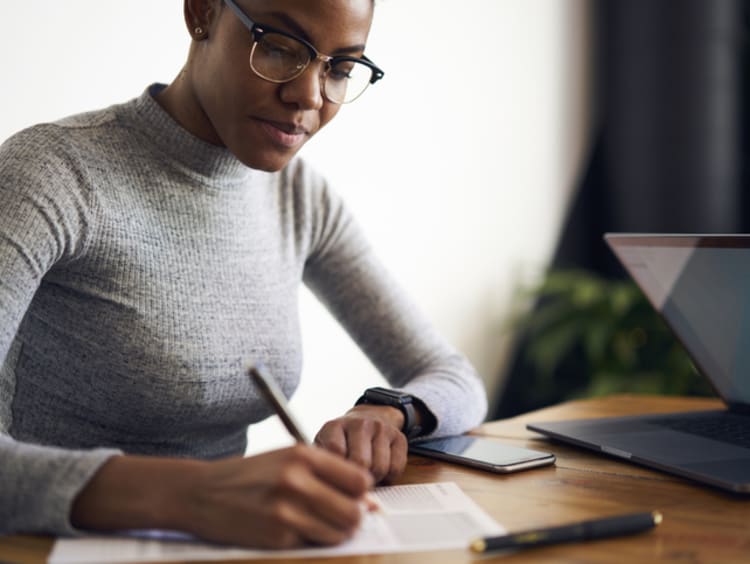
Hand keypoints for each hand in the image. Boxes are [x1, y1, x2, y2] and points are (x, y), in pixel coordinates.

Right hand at [71, 445, 372, 548]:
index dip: (361, 493)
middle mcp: (297, 480)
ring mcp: (286, 511)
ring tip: (314, 523)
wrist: (201, 492)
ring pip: (338, 533)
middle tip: (339, 516)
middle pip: (354, 512)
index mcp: (303, 455)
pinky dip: (308, 541)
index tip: (353, 497)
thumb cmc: (250, 475)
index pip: (360, 480)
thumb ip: (329, 475)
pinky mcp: (276, 538)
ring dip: (333, 533)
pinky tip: (290, 528)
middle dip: (352, 518)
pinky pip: (312, 545)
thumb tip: (370, 503)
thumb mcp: (288, 459)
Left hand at [314, 404, 407, 482]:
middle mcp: (359, 424)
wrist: (368, 418)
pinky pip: (396, 468)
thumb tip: (330, 490)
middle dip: (357, 479)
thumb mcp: (324, 447)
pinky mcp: (399, 437)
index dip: (337, 471)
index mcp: (335, 426)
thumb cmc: (342, 441)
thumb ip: (324, 465)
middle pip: (360, 462)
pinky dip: (389, 476)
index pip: (336, 452)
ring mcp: (381, 428)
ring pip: (379, 468)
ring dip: (374, 479)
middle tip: (354, 481)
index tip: (337, 478)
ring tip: (366, 474)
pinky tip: (381, 470)